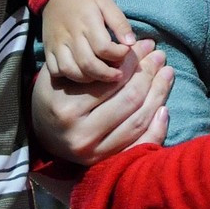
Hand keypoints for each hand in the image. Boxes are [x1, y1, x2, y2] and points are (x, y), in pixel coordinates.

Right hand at [32, 38, 173, 165]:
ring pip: (138, 121)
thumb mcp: (60, 76)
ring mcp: (96, 153)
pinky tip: (164, 108)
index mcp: (67, 109)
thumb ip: (89, 63)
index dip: (133, 59)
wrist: (43, 136)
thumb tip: (132, 48)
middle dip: (149, 73)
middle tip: (159, 56)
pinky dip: (157, 128)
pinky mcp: (107, 163)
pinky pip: (140, 145)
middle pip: (129, 99)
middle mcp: (81, 135)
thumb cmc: (53, 98)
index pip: (111, 79)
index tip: (146, 44)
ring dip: (158, 94)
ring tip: (166, 74)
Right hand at [42, 0, 135, 81]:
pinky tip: (81, 73)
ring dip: (88, 78)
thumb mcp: (106, 2)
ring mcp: (57, 43)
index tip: (125, 52)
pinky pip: (55, 70)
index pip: (104, 48)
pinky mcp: (48, 49)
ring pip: (71, 71)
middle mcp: (70, 34)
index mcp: (87, 20)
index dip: (118, 55)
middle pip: (88, 64)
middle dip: (106, 74)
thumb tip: (131, 43)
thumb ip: (120, 22)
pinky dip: (68, 77)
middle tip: (118, 75)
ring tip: (100, 76)